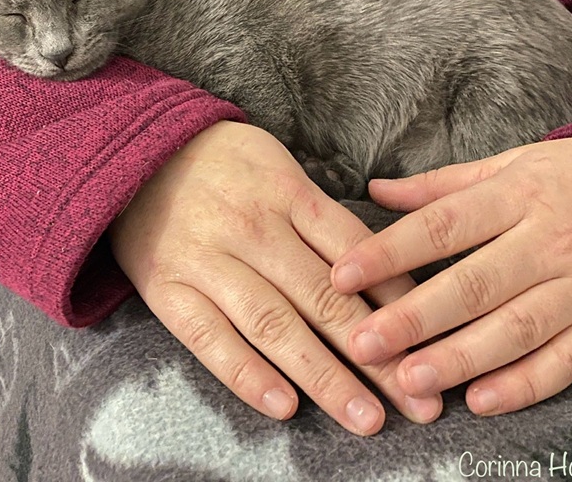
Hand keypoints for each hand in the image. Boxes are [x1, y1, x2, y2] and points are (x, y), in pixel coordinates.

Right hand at [106, 121, 441, 433]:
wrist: (138, 153)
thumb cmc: (223, 163)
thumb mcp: (278, 165)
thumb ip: (323, 216)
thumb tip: (379, 268)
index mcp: (288, 194)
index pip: (357, 256)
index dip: (399, 303)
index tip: (433, 345)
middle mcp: (253, 228)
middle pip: (325, 299)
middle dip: (377, 356)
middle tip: (420, 403)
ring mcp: (208, 259)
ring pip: (274, 325)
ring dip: (324, 377)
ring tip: (367, 419)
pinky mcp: (168, 288)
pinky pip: (209, 337)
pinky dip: (246, 373)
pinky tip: (282, 406)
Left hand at [331, 137, 571, 416]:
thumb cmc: (571, 175)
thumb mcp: (509, 164)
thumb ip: (441, 185)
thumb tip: (377, 190)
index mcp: (518, 195)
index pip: (441, 226)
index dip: (389, 252)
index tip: (343, 275)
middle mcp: (550, 242)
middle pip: (473, 285)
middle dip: (413, 318)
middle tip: (362, 343)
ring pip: (516, 330)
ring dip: (460, 359)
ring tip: (408, 378)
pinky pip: (566, 361)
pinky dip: (524, 385)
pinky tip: (480, 400)